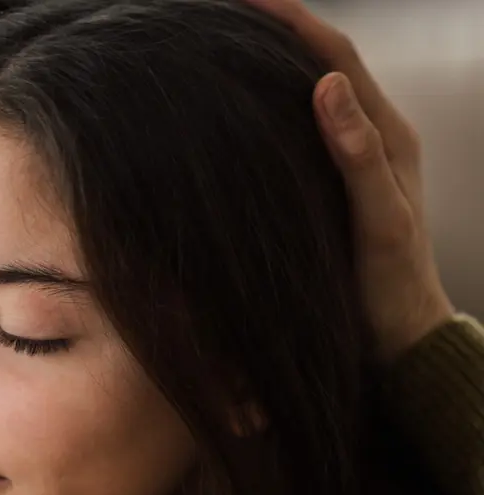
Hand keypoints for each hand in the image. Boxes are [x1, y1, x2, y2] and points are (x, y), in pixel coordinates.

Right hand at [246, 0, 454, 362]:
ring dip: (275, 66)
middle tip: (227, 16)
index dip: (296, 23)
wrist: (397, 331)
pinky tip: (243, 111)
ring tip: (228, 49)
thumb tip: (327, 84)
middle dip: (280, 32)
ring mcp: (349, 161)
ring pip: (310, 97)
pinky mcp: (332, 185)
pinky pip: (301, 134)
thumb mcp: (380, 221)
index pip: (337, 61)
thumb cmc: (390, 284)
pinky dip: (274, 110)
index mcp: (387, 137)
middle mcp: (369, 139)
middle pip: (323, 67)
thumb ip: (360, 155)